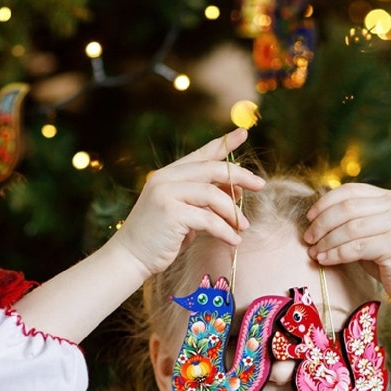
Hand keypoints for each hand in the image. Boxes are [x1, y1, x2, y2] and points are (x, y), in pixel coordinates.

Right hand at [112, 128, 265, 276]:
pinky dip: (225, 231)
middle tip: (260, 185)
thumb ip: (203, 201)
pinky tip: (234, 240)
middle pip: (212, 170)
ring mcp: (167, 194)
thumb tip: (235, 192)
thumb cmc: (159, 238)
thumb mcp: (183, 214)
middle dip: (240, 176)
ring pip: (213, 195)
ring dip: (233, 212)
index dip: (224, 143)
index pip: (201, 155)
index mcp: (168, 175)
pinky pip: (208, 219)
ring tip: (243, 227)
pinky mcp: (171, 213)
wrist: (130, 257)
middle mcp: (166, 179)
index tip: (244, 133)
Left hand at [303, 183, 390, 304]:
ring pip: (349, 228)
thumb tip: (314, 219)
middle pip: (346, 208)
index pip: (348, 191)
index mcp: (386, 198)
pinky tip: (324, 260)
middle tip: (307, 239)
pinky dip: (336, 254)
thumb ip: (350, 221)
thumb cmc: (388, 259)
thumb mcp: (369, 233)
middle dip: (321, 224)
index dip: (324, 202)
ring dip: (326, 241)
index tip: (308, 217)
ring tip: (313, 252)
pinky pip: (356, 247)